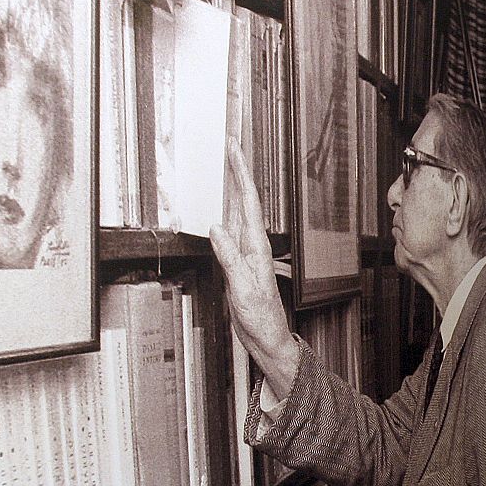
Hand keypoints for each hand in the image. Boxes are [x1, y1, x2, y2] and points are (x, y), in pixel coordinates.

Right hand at [212, 142, 298, 395]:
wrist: (269, 340)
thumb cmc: (261, 319)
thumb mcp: (243, 291)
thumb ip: (231, 260)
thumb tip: (217, 229)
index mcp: (257, 248)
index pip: (249, 202)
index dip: (241, 174)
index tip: (234, 149)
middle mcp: (254, 246)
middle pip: (245, 200)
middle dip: (238, 172)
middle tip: (230, 145)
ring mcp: (248, 253)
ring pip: (239, 212)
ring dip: (233, 188)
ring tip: (228, 165)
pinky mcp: (241, 262)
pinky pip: (232, 229)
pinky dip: (226, 212)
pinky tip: (222, 207)